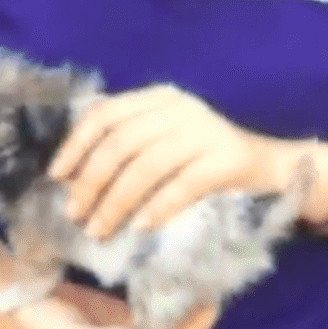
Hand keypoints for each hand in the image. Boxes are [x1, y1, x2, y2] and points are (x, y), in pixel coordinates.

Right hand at [9, 283, 220, 328]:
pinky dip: (168, 299)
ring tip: (203, 281)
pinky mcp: (124, 324)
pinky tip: (181, 279)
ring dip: (184, 310)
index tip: (206, 309)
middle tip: (211, 289)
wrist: (16, 305)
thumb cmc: (36, 326)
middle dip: (192, 323)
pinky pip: (154, 314)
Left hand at [48, 84, 284, 239]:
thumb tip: (69, 175)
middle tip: (75, 214)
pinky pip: (182, 186)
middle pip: (120, 143)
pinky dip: (157, 208)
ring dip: (116, 202)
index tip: (57, 177)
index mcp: (158, 99)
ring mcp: (206, 131)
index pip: (104, 114)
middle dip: (91, 182)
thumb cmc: (201, 160)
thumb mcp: (161, 141)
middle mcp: (180, 108)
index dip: (75, 145)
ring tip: (99, 229)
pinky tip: (141, 227)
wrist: (270, 168)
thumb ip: (123, 146)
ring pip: (146, 166)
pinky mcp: (227, 159)